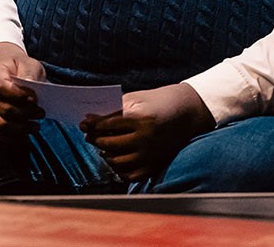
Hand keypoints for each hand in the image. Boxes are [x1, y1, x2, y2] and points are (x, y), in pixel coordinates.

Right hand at [0, 42, 45, 139]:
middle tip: (41, 112)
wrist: (4, 71)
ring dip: (21, 129)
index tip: (34, 97)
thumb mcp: (27, 63)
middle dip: (26, 113)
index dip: (18, 94)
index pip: (1, 87)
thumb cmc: (18, 68)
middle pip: (4, 109)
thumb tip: (31, 85)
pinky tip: (26, 137)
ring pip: (1, 125)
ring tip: (36, 126)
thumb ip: (29, 72)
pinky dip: (12, 139)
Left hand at [81, 84, 213, 182]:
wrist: (189, 112)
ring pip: (117, 161)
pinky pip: (130, 174)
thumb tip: (92, 120)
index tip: (83, 123)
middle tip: (89, 135)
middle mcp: (146, 139)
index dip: (93, 124)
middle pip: (110, 144)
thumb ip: (116, 109)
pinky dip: (119, 168)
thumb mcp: (138, 98)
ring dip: (105, 154)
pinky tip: (115, 158)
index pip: (108, 124)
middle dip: (95, 139)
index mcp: (141, 118)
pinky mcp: (155, 165)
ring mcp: (151, 155)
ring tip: (102, 146)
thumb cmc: (160, 101)